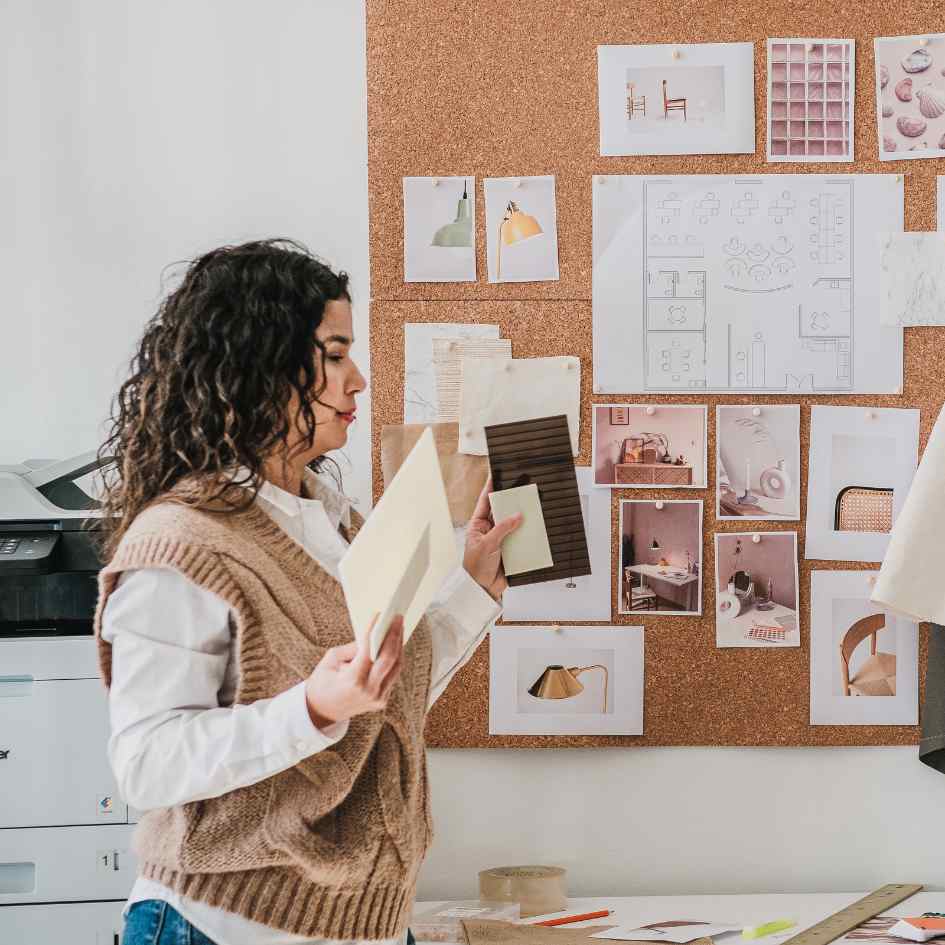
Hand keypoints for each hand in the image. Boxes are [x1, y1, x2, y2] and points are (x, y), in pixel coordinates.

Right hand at [304, 614, 403, 728]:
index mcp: (352, 681)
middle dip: (395, 635)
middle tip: (397, 617)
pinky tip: (395, 644)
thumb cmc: (322, 682)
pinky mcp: (382, 700)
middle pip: (389, 658)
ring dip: (399, 646)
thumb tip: (373, 635)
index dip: (374, 631)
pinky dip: (395, 659)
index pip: (368, 650)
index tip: (378, 615)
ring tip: (399, 628)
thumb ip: (353, 648)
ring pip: (396, 667)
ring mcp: (377, 698)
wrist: (321, 711)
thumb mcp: (331, 660)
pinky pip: (393, 676)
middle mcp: (368, 691)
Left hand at [463, 474, 522, 600]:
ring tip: (533, 506)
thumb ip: (502, 528)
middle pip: (502, 510)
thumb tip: (517, 515)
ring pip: (514, 524)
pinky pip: (521, 539)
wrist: (482, 590)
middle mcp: (490, 529)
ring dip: (522, 518)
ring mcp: (501, 539)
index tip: (497, 473)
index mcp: (478, 524)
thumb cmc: (475, 568)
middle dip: (512, 500)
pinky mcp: (511, 550)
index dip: (491, 487)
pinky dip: (528, 534)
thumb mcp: (487, 544)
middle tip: (523, 487)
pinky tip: (536, 528)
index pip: (485, 501)